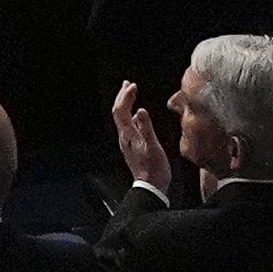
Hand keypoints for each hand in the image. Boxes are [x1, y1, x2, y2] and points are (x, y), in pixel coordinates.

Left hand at [111, 79, 177, 197]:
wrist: (151, 187)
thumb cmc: (153, 170)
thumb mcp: (153, 147)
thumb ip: (146, 128)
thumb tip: (140, 110)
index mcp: (128, 135)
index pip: (121, 110)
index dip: (126, 96)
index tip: (133, 86)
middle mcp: (124, 137)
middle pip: (118, 112)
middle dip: (122, 96)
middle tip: (128, 84)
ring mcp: (127, 142)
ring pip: (122, 118)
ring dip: (125, 104)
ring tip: (130, 94)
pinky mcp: (132, 147)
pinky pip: (127, 125)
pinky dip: (130, 114)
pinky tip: (136, 115)